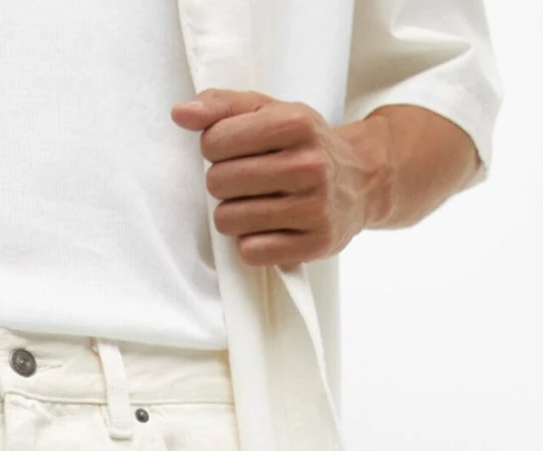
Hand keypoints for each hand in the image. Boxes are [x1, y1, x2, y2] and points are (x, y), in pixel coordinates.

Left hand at [170, 89, 386, 266]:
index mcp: (295, 123)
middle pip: (219, 183)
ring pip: (230, 221)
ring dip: (233, 215)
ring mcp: (314, 207)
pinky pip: (251, 252)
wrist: (362, 179)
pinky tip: (269, 228)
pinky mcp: (314, 244)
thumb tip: (180, 113)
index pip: (215, 142)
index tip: (234, 151)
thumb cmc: (304, 144)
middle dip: (223, 183)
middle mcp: (309, 164)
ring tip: (255, 204)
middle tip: (245, 181)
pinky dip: (252, 243)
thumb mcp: (269, 112)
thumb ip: (222, 106)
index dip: (215, 148)